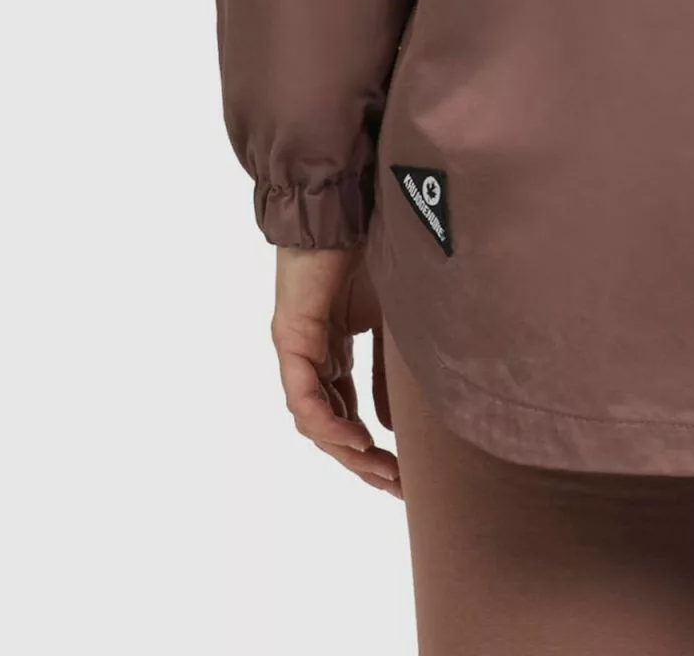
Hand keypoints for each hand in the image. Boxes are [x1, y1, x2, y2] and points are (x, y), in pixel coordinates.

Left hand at [271, 245, 400, 495]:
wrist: (344, 205)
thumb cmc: (369, 250)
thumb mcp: (390, 321)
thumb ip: (386, 371)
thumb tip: (390, 426)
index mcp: (335, 351)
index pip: (347, 413)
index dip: (371, 448)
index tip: (402, 474)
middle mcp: (311, 358)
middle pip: (330, 427)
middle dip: (362, 462)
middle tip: (396, 487)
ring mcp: (298, 351)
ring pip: (315, 420)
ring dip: (347, 452)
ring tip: (382, 472)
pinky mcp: (291, 338)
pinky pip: (304, 396)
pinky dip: (329, 423)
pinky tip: (358, 440)